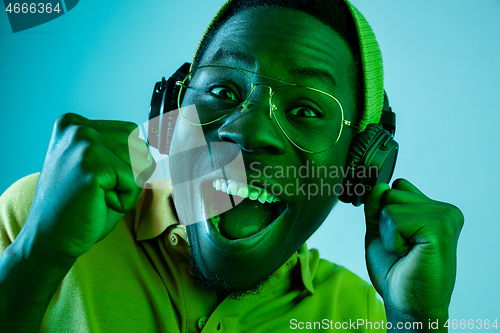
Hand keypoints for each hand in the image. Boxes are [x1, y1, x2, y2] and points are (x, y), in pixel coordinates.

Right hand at [24, 113, 154, 259]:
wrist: (52, 239)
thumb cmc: (81, 206)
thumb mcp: (102, 166)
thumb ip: (123, 149)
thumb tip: (156, 148)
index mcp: (75, 123)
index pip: (131, 133)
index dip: (123, 164)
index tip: (93, 179)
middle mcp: (77, 127)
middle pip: (140, 147)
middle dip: (128, 175)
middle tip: (96, 192)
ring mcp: (83, 143)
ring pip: (141, 164)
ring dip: (127, 188)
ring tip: (96, 197)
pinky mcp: (92, 165)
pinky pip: (135, 182)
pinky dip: (124, 200)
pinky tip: (97, 204)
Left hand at [364, 179, 463, 321]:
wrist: (407, 302)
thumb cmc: (395, 270)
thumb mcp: (379, 230)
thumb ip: (377, 205)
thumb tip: (379, 186)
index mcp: (433, 208)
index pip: (394, 186)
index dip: (384, 212)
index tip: (397, 238)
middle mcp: (444, 209)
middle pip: (390, 191)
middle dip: (384, 223)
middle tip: (401, 248)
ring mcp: (445, 216)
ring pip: (390, 204)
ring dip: (388, 233)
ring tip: (406, 252)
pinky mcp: (440, 227)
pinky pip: (393, 218)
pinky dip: (392, 240)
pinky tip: (408, 254)